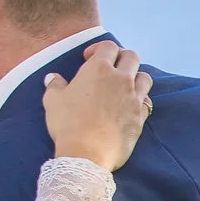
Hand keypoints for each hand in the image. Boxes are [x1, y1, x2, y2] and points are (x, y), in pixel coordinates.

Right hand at [42, 41, 151, 171]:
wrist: (87, 153)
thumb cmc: (68, 123)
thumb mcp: (53, 101)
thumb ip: (55, 85)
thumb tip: (53, 78)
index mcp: (99, 69)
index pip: (109, 46)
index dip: (99, 48)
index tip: (88, 58)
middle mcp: (121, 79)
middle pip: (131, 57)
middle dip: (121, 57)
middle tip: (110, 67)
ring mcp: (134, 98)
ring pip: (144, 77)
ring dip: (135, 77)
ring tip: (124, 85)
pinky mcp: (140, 117)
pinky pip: (146, 101)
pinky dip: (140, 99)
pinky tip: (130, 105)